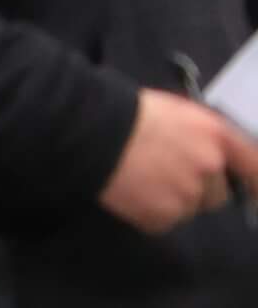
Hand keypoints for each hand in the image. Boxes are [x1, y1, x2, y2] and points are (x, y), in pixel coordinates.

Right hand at [99, 89, 257, 233]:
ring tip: (142, 179)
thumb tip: (215, 158)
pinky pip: (164, 220)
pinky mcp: (162, 217)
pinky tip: (131, 190)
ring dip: (172, 198)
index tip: (254, 193)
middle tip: (167, 173)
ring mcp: (187, 195)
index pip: (255, 167)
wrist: (89, 130)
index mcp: (215, 136)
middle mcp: (209, 168)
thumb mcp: (177, 112)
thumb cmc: (129, 111)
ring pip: (189, 208)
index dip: (257, 183)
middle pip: (218, 195)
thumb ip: (203, 136)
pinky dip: (150, 210)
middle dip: (199, 189)